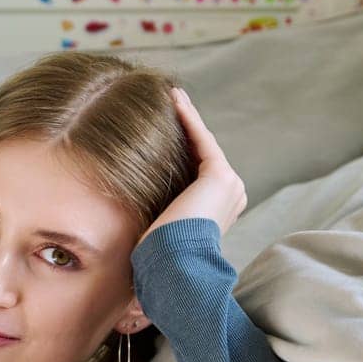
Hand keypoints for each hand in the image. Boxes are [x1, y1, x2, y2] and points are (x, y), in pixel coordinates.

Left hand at [137, 87, 247, 247]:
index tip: (164, 128)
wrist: (175, 267)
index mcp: (218, 210)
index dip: (182, 147)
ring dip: (187, 117)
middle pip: (202, 154)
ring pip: (202, 144)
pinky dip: (188, 118)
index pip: (197, 171)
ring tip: (171, 94)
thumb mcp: (159, 231)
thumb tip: (131, 220)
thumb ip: (157, 215)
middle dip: (186, 128)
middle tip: (170, 100)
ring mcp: (230, 186)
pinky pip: (201, 139)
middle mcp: (231, 197)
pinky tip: (174, 99)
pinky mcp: (221, 176)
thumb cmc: (162, 258)